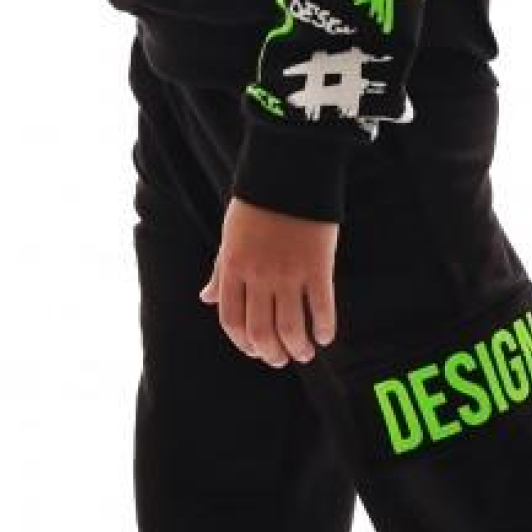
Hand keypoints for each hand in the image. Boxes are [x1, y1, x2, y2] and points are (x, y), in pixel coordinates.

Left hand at [199, 196, 339, 365]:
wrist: (289, 171)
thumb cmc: (257, 204)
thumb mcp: (229, 237)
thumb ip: (220, 271)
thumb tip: (205, 299)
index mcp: (233, 268)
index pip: (232, 322)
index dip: (244, 345)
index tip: (256, 351)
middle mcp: (258, 275)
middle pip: (261, 332)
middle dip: (272, 354)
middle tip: (283, 360)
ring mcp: (289, 272)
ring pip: (291, 328)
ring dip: (299, 348)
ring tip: (305, 353)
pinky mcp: (318, 266)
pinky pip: (322, 308)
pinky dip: (324, 328)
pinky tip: (326, 336)